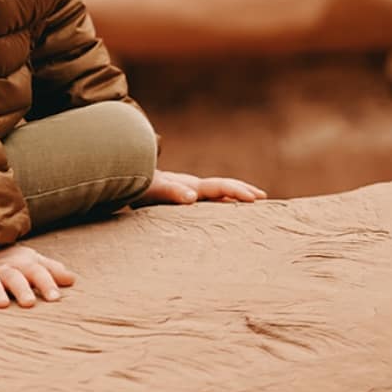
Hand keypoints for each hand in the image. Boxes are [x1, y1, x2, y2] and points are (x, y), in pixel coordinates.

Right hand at [0, 242, 75, 308]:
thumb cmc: (12, 264)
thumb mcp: (32, 263)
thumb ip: (51, 271)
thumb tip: (73, 280)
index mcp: (23, 264)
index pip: (37, 272)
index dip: (47, 283)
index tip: (55, 298)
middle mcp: (4, 268)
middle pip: (14, 277)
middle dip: (22, 289)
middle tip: (29, 304)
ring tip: (2, 304)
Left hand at [138, 169, 266, 204]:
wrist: (128, 179)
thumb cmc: (141, 188)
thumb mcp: (154, 190)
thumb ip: (171, 192)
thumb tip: (192, 197)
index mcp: (191, 186)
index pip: (220, 187)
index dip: (237, 191)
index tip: (255, 198)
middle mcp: (194, 187)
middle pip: (223, 186)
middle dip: (243, 191)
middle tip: (262, 197)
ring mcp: (190, 191)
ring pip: (218, 192)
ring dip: (235, 195)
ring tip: (251, 202)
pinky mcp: (184, 198)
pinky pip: (208, 200)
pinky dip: (222, 203)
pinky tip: (225, 211)